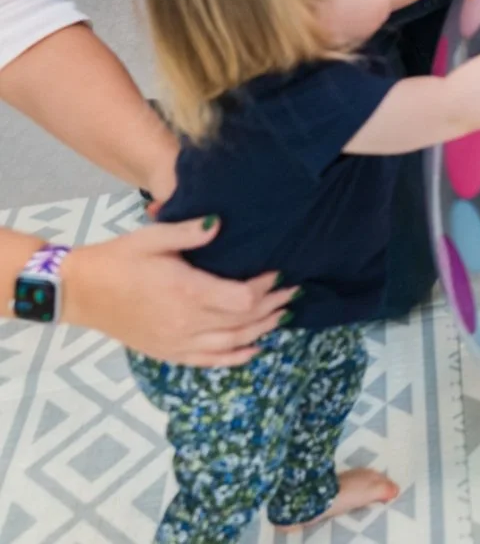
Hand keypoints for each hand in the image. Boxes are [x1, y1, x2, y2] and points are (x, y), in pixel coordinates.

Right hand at [61, 217, 297, 366]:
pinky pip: (209, 361)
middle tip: (294, 293)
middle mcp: (187, 322)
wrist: (81, 291)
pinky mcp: (168, 352)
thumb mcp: (154, 236)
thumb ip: (190, 231)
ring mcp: (177, 342)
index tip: (279, 272)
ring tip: (284, 315)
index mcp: (187, 291)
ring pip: (231, 343)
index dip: (265, 287)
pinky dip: (235, 357)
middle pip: (243, 321)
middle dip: (272, 307)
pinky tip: (254, 350)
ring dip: (261, 331)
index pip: (242, 298)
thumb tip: (219, 223)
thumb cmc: (120, 258)